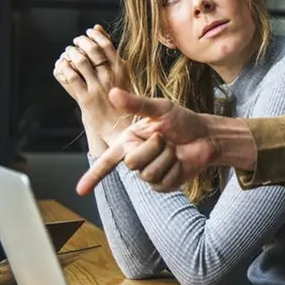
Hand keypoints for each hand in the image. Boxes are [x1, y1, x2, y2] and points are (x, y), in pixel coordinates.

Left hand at [53, 24, 129, 141]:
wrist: (119, 127)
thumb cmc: (121, 98)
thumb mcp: (121, 73)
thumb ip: (109, 51)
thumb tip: (97, 27)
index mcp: (122, 70)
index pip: (106, 45)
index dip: (94, 36)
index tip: (88, 33)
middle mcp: (111, 78)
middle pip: (92, 51)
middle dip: (81, 42)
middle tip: (76, 42)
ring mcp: (98, 88)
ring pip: (80, 62)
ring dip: (71, 54)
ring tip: (69, 53)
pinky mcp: (85, 99)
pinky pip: (71, 77)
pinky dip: (64, 68)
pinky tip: (63, 66)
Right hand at [76, 88, 219, 194]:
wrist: (205, 136)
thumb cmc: (182, 120)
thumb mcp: (160, 108)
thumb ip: (136, 103)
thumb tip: (112, 93)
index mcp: (129, 141)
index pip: (107, 161)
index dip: (93, 176)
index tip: (79, 191)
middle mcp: (136, 158)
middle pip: (132, 162)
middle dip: (152, 147)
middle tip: (165, 138)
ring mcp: (149, 174)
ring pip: (148, 173)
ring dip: (166, 157)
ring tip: (173, 149)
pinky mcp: (164, 184)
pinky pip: (163, 181)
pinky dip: (175, 168)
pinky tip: (180, 161)